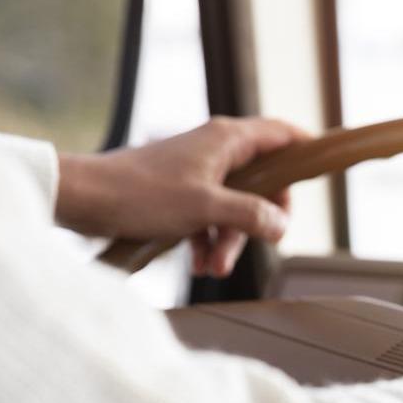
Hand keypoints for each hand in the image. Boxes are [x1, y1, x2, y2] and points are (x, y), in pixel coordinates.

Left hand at [57, 117, 309, 276]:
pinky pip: (206, 216)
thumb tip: (282, 225)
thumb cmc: (140, 194)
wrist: (81, 200)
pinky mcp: (176, 193)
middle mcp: (214, 150)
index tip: (320, 171)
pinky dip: (206, 240)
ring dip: (229, 238)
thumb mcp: (205, 208)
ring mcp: (195, 171)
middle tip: (264, 242)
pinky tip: (196, 265)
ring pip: (233, 204)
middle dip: (260, 218)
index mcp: (227, 140)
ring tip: (213, 268)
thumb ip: (250, 215)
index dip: (305, 150)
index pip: (282, 134)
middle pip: (261, 181)